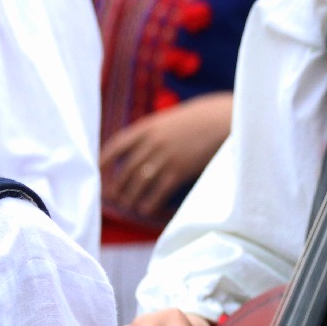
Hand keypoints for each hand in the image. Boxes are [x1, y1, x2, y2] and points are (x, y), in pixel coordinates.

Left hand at [101, 93, 232, 217]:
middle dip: (117, 187)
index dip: (104, 161)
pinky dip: (149, 202)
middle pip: (126, 170)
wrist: (228, 118)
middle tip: (113, 197)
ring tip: (128, 206)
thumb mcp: (173, 118)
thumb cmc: (203, 117)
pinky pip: (157, 191)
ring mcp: (165, 157)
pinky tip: (146, 208)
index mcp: (148, 127)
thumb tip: (141, 149)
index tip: (98, 172)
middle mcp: (152, 143)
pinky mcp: (179, 170)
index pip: (116, 146)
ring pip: (138, 183)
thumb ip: (155, 132)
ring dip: (130, 198)